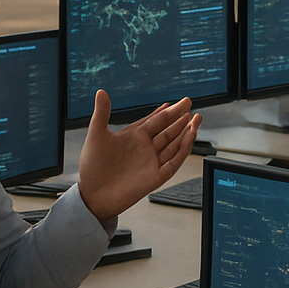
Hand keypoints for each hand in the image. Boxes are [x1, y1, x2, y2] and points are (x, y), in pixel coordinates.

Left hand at [77, 91, 198, 220]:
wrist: (93, 195)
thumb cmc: (92, 167)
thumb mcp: (96, 135)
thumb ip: (102, 113)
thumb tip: (101, 92)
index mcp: (134, 137)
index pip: (156, 121)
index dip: (168, 111)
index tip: (179, 103)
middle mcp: (145, 149)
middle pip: (169, 130)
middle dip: (181, 119)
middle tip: (191, 106)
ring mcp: (152, 162)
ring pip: (175, 144)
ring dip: (186, 131)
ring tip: (196, 119)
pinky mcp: (156, 176)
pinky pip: (174, 161)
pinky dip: (183, 149)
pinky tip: (190, 136)